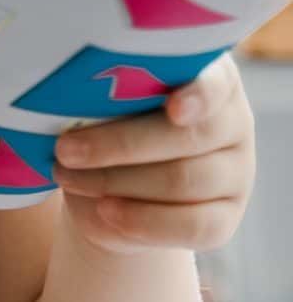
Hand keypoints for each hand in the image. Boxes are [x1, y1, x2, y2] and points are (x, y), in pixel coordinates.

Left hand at [50, 52, 255, 255]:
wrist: (123, 175)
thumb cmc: (114, 111)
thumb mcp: (114, 91)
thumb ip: (112, 86)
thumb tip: (73, 88)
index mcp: (211, 75)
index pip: (214, 82)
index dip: (197, 95)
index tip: (172, 107)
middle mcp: (233, 121)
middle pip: (185, 137)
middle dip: (117, 144)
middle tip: (64, 149)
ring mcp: (236, 172)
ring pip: (182, 181)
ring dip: (117, 181)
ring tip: (68, 176)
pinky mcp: (227, 217)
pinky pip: (193, 226)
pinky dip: (144, 221)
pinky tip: (105, 211)